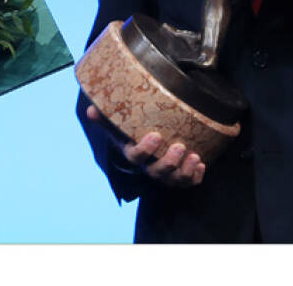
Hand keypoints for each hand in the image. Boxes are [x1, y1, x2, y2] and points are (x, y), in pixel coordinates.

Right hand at [86, 105, 204, 187]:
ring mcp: (165, 174)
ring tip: (195, 157)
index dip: (145, 149)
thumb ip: (105, 118)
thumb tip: (91, 109)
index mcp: (133, 154)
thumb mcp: (117, 125)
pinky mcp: (180, 176)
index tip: (156, 135)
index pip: (136, 157)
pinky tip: (201, 164)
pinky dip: (196, 176)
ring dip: (186, 171)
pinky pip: (189, 182)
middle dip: (169, 162)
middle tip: (180, 147)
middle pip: (157, 172)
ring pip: (175, 181)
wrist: (145, 145)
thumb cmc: (130, 133)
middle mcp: (148, 167)